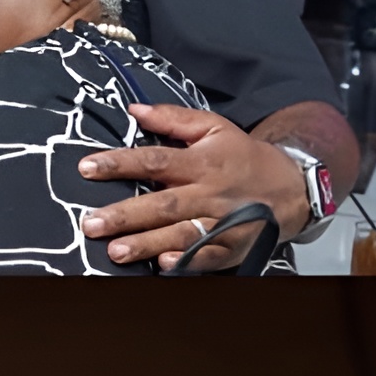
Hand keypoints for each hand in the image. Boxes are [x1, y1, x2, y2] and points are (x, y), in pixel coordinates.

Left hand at [75, 104, 308, 268]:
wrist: (289, 186)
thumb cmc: (242, 156)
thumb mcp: (213, 127)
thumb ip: (172, 119)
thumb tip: (134, 110)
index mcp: (201, 161)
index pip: (154, 159)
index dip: (119, 164)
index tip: (86, 167)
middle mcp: (208, 192)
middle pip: (162, 203)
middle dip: (125, 215)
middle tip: (90, 224)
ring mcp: (220, 222)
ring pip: (180, 234)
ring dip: (147, 244)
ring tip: (115, 252)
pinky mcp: (231, 247)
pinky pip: (207, 256)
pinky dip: (187, 261)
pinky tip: (164, 265)